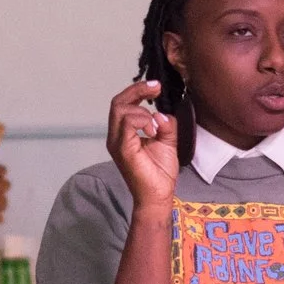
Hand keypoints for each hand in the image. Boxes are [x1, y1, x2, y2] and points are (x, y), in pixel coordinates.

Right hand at [107, 80, 180, 209]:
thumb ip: (166, 124)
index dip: (138, 91)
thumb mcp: (168, 141)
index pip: (124, 103)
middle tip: (156, 89)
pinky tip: (153, 131)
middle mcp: (116, 136)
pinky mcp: (123, 150)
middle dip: (137, 91)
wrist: (158, 196)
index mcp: (124, 132)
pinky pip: (126, 124)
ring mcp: (117, 142)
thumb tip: (161, 112)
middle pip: (118, 102)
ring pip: (120, 110)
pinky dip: (142, 120)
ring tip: (155, 126)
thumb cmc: (159, 173)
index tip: (156, 87)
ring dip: (142, 110)